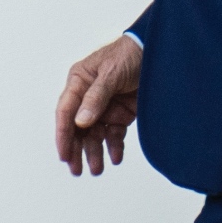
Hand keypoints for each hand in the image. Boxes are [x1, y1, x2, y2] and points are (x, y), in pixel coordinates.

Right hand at [54, 36, 140, 176]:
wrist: (158, 52)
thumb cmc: (130, 54)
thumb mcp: (111, 73)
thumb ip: (96, 97)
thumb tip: (80, 122)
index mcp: (79, 81)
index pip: (66, 111)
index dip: (63, 134)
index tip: (64, 155)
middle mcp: (88, 95)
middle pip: (78, 127)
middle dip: (77, 149)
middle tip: (77, 170)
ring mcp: (105, 106)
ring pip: (95, 134)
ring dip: (95, 151)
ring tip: (97, 170)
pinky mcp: (121, 113)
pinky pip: (114, 134)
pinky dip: (114, 147)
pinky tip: (116, 157)